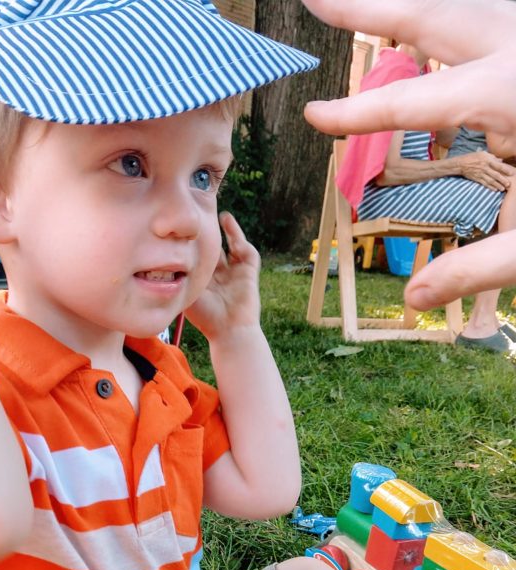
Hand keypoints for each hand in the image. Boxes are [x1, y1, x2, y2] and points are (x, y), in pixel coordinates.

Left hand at [185, 212, 260, 340]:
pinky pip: (246, 251)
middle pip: (216, 250)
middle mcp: (220, 277)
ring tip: (219, 214)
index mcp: (204, 283)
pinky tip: (228, 224)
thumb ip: (179, 277)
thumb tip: (161, 258)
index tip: (183, 229)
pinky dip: (238, 236)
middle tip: (201, 216)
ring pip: (233, 246)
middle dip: (210, 235)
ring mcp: (235, 274)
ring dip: (228, 230)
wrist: (229, 331)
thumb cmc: (205, 317)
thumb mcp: (186, 294)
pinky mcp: (249, 272)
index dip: (193, 244)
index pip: (199, 258)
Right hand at [300, 0, 515, 306]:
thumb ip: (478, 267)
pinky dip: (456, 27)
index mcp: (509, 90)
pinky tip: (442, 45)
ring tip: (369, 13)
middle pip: (429, 12)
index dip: (354, 113)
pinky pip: (494, 21)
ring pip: (463, 4)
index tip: (311, 112)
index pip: (408, 101)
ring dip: (413, 9)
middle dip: (367, 5)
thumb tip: (415, 303)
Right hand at [455, 150, 514, 189]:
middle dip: (502, 180)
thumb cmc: (472, 157)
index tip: (511, 173)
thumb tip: (501, 160)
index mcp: (487, 160)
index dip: (505, 169)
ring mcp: (480, 174)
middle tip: (508, 184)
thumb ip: (492, 157)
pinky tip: (494, 189)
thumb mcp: (483, 154)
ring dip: (497, 185)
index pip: (498, 165)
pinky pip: (484, 183)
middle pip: (495, 175)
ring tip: (502, 189)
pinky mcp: (476, 179)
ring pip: (490, 180)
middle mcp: (484, 167)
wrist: (460, 164)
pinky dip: (490, 187)